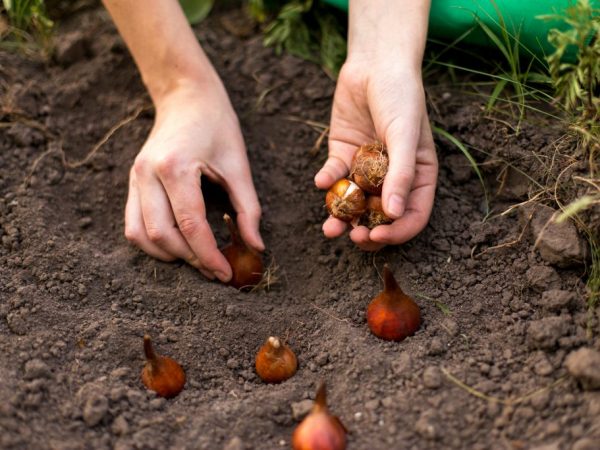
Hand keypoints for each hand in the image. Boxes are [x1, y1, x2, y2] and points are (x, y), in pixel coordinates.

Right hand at [124, 81, 263, 281]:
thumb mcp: (239, 165)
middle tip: (216, 270)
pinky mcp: (132, 182)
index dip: (209, 255)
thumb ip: (248, 209)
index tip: (226, 274)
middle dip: (190, 259)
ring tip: (197, 260)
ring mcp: (135, 178)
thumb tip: (256, 248)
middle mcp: (147, 174)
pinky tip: (178, 246)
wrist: (186, 97)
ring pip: (140, 235)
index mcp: (175, 167)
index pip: (190, 225)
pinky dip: (153, 243)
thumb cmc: (217, 126)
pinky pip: (133, 224)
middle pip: (162, 235)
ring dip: (168, 255)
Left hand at [315, 62, 437, 250]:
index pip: (412, 215)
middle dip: (366, 231)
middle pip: (381, 217)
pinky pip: (335, 176)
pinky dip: (328, 181)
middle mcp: (392, 177)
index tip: (377, 237)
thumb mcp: (406, 135)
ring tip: (330, 228)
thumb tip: (394, 215)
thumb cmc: (401, 97)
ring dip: (342, 217)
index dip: (397, 232)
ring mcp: (366, 169)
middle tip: (352, 237)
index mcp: (417, 177)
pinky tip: (321, 180)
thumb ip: (402, 174)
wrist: (375, 64)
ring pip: (354, 203)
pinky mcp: (343, 155)